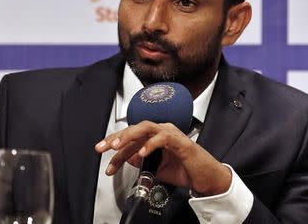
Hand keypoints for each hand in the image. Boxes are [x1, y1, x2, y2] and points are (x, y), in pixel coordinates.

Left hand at [95, 121, 231, 195]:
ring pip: (146, 127)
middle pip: (135, 129)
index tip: (101, 152)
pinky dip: (151, 145)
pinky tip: (141, 154)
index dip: (115, 143)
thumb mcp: (156, 168)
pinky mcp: (181, 142)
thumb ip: (141, 162)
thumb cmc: (184, 170)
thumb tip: (125, 158)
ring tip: (117, 146)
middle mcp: (162, 131)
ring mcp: (171, 134)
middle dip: (117, 137)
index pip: (131, 137)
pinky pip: (163, 138)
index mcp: (155, 136)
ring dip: (130, 136)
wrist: (206, 178)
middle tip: (103, 147)